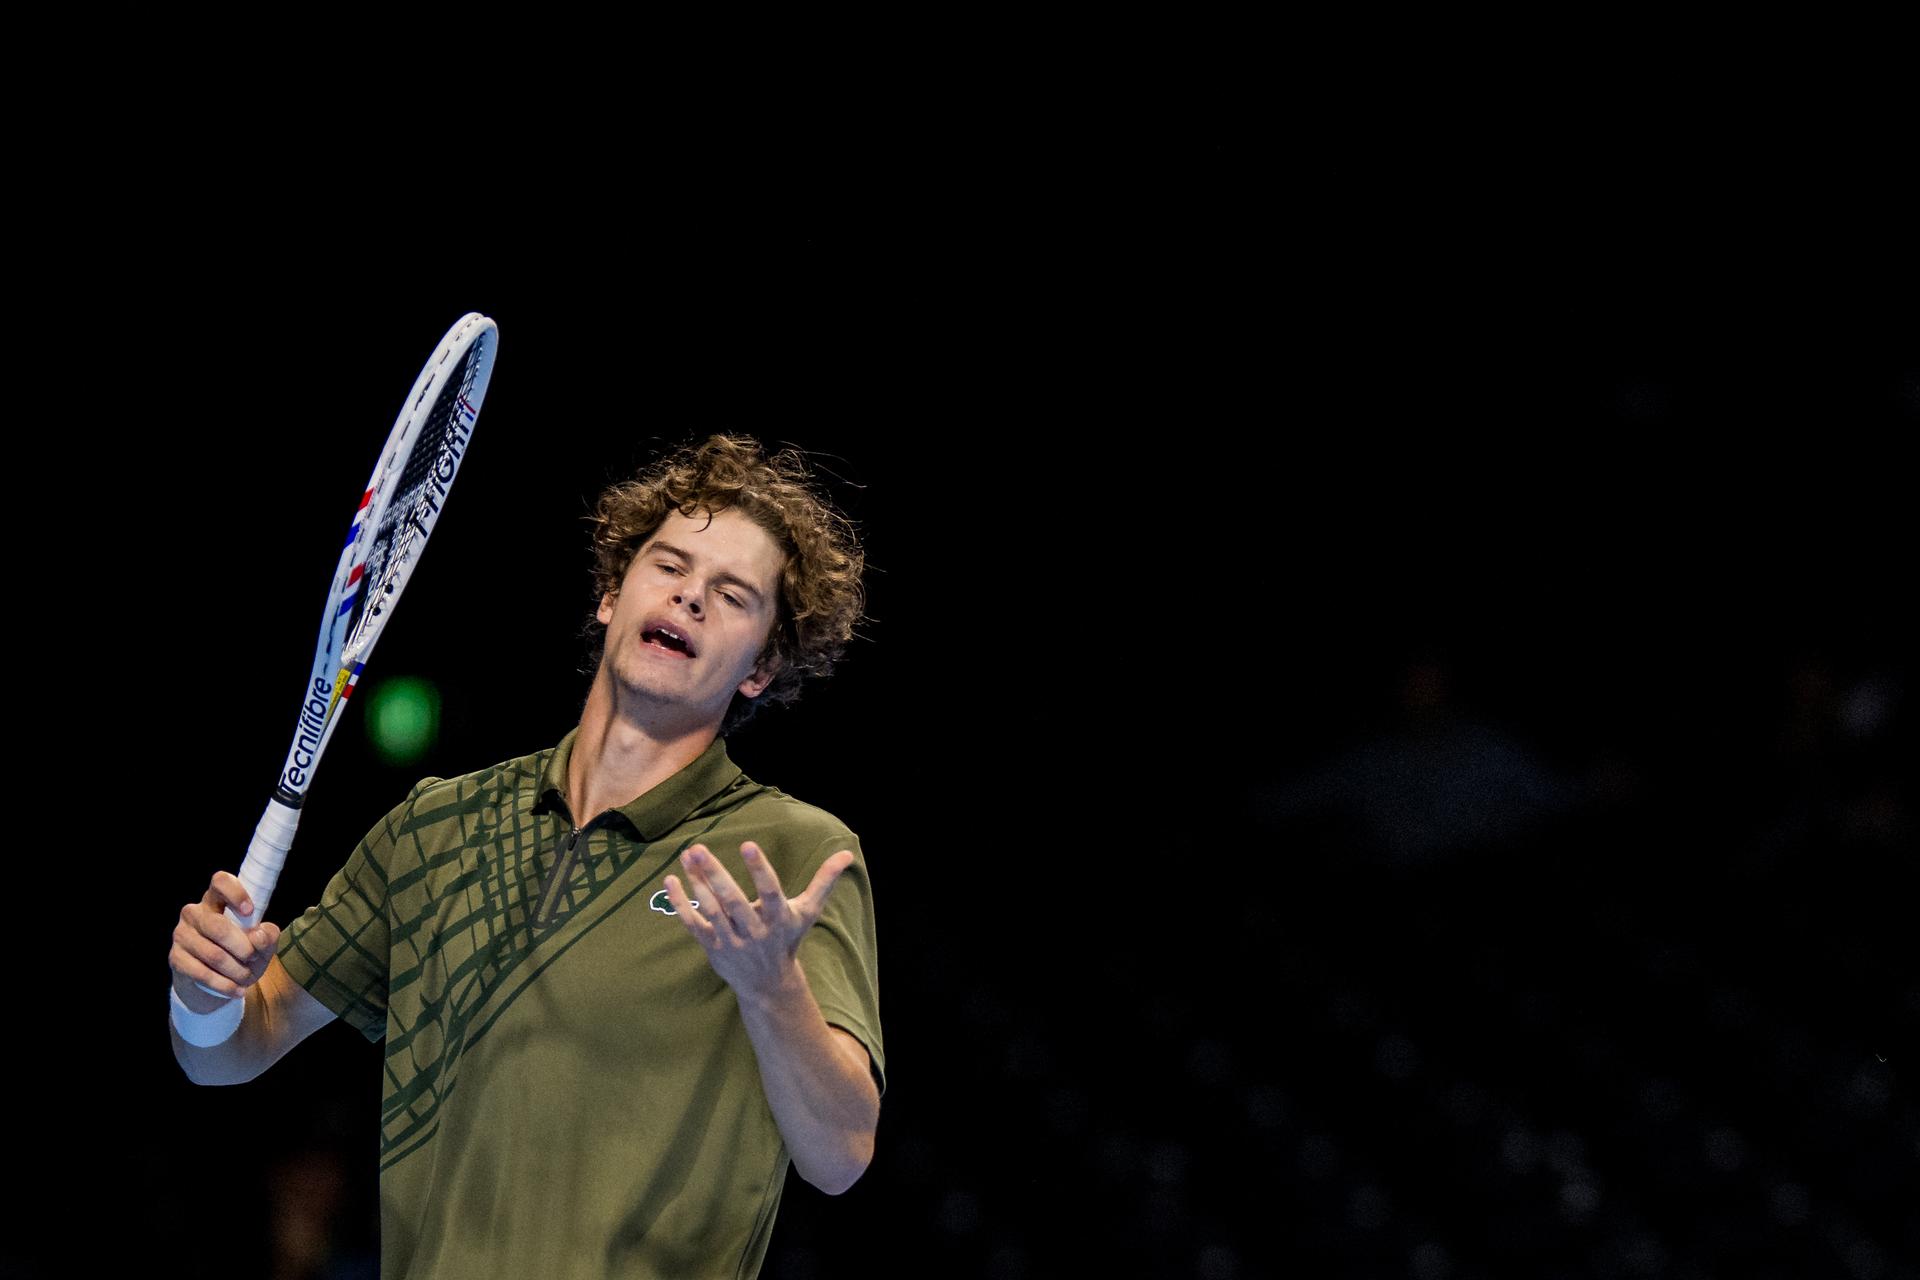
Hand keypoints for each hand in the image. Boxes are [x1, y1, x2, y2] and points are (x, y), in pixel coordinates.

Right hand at [171, 871, 279, 1012]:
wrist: (215, 983)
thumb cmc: (241, 954)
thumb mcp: (261, 945)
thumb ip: (268, 937)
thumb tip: (259, 935)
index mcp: (216, 899)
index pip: (220, 881)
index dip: (235, 893)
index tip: (250, 911)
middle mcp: (194, 913)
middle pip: (218, 926)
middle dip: (242, 947)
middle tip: (253, 958)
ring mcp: (182, 935)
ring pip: (213, 954)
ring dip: (236, 970)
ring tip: (247, 977)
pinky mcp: (176, 958)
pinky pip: (202, 973)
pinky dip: (224, 985)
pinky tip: (237, 990)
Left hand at [664, 842, 854, 997]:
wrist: (768, 984)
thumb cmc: (788, 939)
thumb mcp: (808, 912)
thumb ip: (824, 881)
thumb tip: (847, 853)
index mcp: (778, 919)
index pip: (769, 891)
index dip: (759, 869)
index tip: (748, 845)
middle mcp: (755, 931)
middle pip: (733, 901)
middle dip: (715, 875)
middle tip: (699, 848)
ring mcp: (731, 941)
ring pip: (711, 910)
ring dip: (697, 883)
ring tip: (687, 854)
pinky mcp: (713, 947)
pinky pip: (693, 924)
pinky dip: (681, 903)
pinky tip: (671, 880)